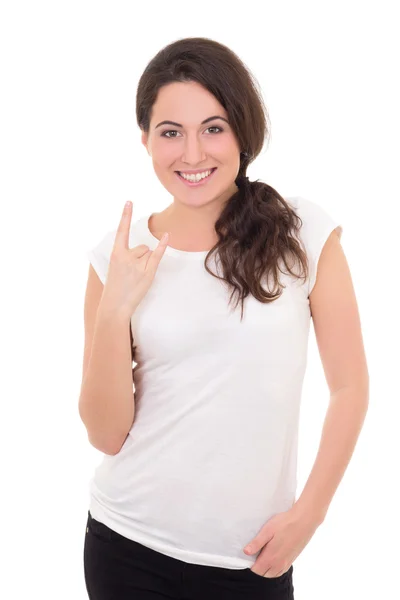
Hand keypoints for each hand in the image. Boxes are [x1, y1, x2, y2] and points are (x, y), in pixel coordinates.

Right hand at [102, 201, 168, 315]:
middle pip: (142, 247)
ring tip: (136, 277)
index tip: (129, 201)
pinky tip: (167, 236)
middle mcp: (126, 256)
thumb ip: (127, 255)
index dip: (125, 215)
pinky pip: (157, 255)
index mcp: (116, 254)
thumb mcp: (116, 267)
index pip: (121, 231)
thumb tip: (146, 247)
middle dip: (140, 258)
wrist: (115, 305)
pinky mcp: (147, 273)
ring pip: (148, 253)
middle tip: (130, 274)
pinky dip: (163, 246)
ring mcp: (137, 264)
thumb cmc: (116, 286)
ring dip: (145, 263)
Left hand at [243, 506, 319, 577]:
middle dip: (257, 569)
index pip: (256, 571)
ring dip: (265, 570)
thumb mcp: (267, 530)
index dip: (250, 566)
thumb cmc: (285, 523)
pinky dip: (274, 569)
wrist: (304, 521)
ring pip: (272, 574)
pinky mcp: (292, 560)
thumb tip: (245, 552)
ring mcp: (286, 563)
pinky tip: (272, 559)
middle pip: (263, 574)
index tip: (247, 557)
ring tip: (262, 557)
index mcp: (271, 557)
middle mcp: (279, 564)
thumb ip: (257, 543)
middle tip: (254, 555)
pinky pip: (280, 571)